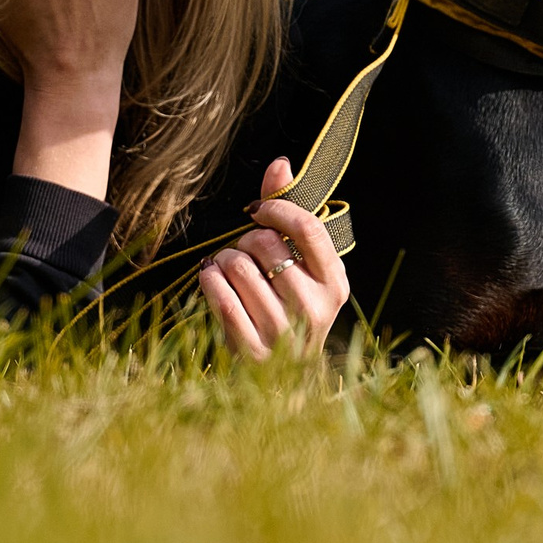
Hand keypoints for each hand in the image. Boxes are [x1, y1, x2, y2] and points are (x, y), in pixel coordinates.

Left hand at [198, 157, 350, 359]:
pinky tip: (211, 279)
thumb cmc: (289, 308)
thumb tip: (281, 163)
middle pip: (265, 244)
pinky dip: (208, 280)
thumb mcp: (300, 265)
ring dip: (222, 259)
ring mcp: (284, 333)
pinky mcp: (253, 352)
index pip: (307, 227)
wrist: (282, 379)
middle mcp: (315, 309)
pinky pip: (219, 297)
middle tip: (243, 252)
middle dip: (244, 239)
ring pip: (237, 266)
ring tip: (227, 268)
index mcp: (334, 283)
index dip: (277, 209)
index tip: (258, 210)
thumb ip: (289, 215)